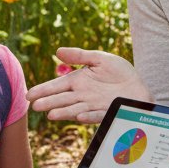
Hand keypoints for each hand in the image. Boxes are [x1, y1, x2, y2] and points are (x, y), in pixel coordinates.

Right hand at [26, 48, 148, 122]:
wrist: (138, 86)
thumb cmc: (119, 72)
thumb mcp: (99, 58)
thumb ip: (79, 56)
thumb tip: (58, 51)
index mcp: (79, 80)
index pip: (57, 86)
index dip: (43, 90)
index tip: (29, 95)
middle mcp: (83, 95)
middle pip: (62, 99)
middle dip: (49, 102)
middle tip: (35, 106)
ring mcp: (93, 105)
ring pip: (75, 109)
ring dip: (64, 112)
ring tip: (51, 114)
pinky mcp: (106, 111)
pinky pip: (96, 114)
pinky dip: (88, 116)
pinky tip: (79, 116)